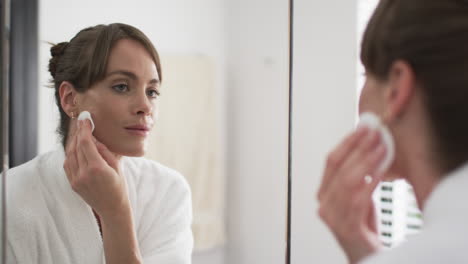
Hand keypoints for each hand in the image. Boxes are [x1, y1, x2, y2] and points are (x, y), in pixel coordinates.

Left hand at [63, 119, 129, 217]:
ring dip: (73, 142)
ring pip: (69, 155)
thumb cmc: (119, 186)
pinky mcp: (73, 184)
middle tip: (82, 122)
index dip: (84, 129)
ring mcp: (76, 180)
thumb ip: (103, 151)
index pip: (86, 143)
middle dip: (78, 133)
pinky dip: (71, 154)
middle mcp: (84, 174)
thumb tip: (93, 138)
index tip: (85, 119)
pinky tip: (77, 149)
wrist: (112, 208)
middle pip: (76, 147)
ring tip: (80, 134)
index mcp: (97, 168)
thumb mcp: (116, 166)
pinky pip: (68, 164)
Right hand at [317, 127, 385, 262]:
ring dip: (366, 161)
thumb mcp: (360, 196)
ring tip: (382, 148)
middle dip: (358, 147)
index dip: (347, 142)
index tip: (363, 127)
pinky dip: (369, 182)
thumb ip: (361, 175)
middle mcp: (324, 204)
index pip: (331, 161)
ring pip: (347, 181)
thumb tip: (371, 145)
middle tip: (375, 133)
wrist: (367, 257)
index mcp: (324, 193)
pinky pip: (358, 199)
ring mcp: (333, 217)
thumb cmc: (364, 227)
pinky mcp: (346, 228)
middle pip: (338, 168)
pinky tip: (381, 171)